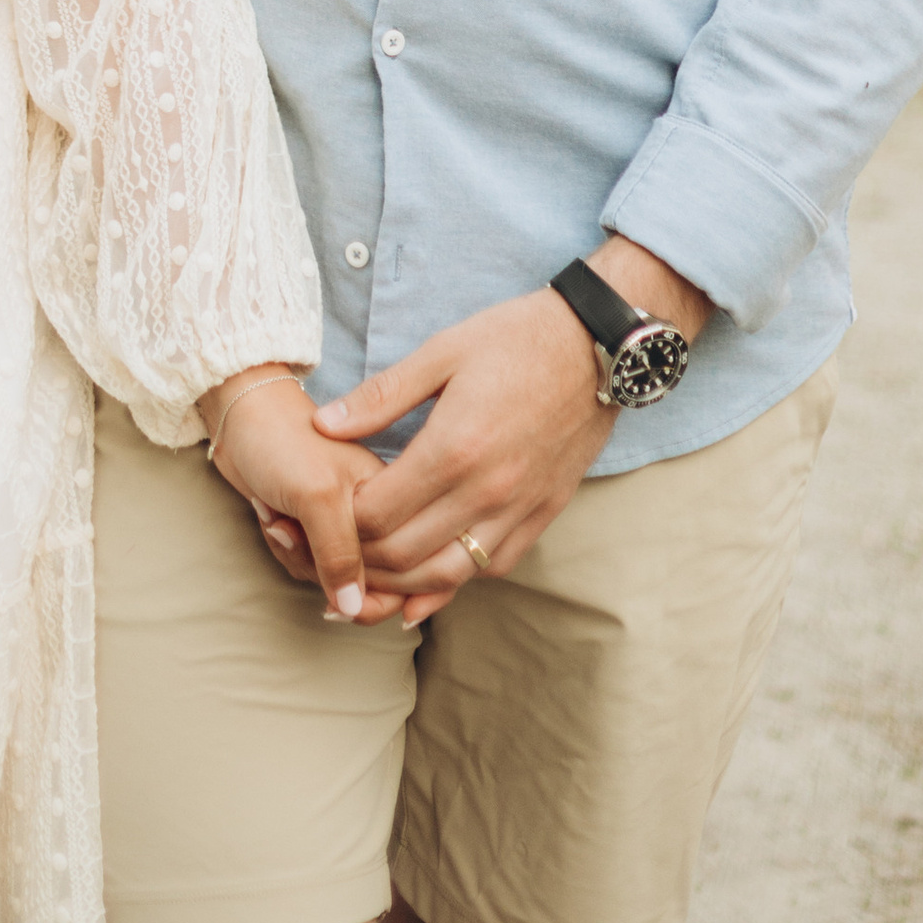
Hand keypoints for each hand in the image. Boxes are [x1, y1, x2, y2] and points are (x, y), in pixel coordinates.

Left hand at [201, 371, 380, 621]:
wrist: (241, 418)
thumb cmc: (284, 441)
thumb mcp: (317, 495)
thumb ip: (340, 553)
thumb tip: (352, 609)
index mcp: (397, 495)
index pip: (405, 569)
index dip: (361, 576)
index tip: (315, 542)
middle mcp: (383, 513)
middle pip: (372, 586)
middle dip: (322, 570)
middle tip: (290, 528)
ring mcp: (354, 525)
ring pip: (339, 584)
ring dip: (300, 561)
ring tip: (279, 520)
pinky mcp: (326, 532)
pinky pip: (316, 573)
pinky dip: (291, 557)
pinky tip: (274, 524)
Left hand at [310, 240, 709, 596]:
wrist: (598, 346)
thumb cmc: (516, 339)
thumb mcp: (443, 350)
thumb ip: (382, 394)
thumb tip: (324, 424)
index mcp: (454, 447)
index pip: (378, 514)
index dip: (342, 521)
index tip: (326, 509)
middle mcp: (487, 490)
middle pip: (405, 555)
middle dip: (362, 560)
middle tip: (338, 546)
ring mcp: (518, 509)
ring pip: (447, 575)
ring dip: (403, 584)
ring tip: (372, 574)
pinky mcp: (542, 515)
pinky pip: (491, 568)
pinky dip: (454, 579)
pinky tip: (428, 576)